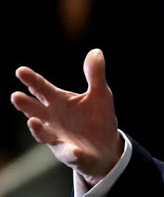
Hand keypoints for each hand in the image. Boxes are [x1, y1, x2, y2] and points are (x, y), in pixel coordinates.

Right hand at [10, 49, 122, 186]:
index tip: (21, 71)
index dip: (32, 81)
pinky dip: (71, 152)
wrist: (107, 146)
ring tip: (32, 121)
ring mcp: (59, 138)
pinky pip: (70, 154)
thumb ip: (95, 75)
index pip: (42, 89)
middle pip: (35, 111)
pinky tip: (74, 149)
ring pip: (43, 135)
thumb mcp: (100, 94)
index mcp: (59, 102)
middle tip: (15, 96)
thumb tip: (96, 51)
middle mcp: (53, 120)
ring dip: (37, 129)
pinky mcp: (72, 155)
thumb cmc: (97, 117)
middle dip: (26, 105)